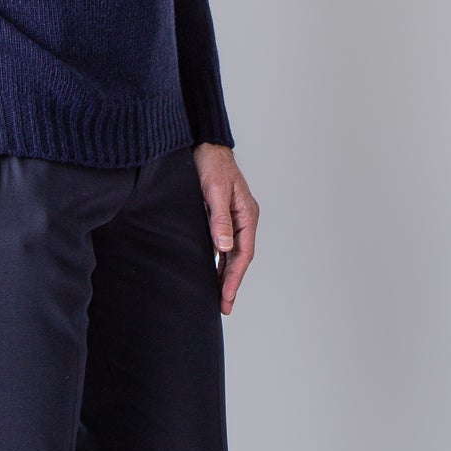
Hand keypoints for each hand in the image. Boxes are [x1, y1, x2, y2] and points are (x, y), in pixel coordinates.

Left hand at [192, 143, 257, 314]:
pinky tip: (212, 270)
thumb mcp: (215, 192)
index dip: (234, 277)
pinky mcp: (221, 215)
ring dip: (226, 274)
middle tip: (224, 307)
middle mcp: (243, 218)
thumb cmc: (211, 164)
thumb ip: (220, 220)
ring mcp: (234, 218)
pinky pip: (223, 244)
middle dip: (231, 282)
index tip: (226, 297)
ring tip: (219, 296)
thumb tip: (224, 248)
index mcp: (247, 215)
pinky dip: (219, 260)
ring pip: (232, 253)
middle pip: (239, 257)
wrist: (203, 144)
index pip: (243, 254)